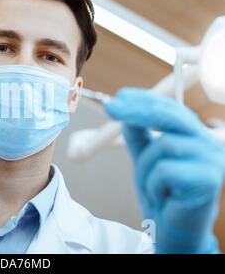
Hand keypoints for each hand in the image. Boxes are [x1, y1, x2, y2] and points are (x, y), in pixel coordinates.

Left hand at [106, 88, 224, 253]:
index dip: (144, 99)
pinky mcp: (209, 179)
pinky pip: (166, 171)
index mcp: (193, 135)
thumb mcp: (144, 157)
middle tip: (111, 107)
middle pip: (172, 116)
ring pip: (164, 145)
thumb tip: (125, 107)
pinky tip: (164, 198)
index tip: (119, 95)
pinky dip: (155, 185)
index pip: (170, 108)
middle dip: (138, 110)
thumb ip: (138, 134)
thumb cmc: (161, 192)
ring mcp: (212, 160)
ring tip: (154, 187)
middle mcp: (208, 143)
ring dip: (146, 168)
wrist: (172, 228)